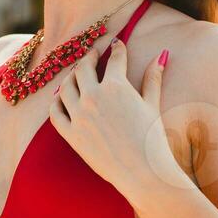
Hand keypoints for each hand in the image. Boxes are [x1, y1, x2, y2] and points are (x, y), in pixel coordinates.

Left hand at [49, 40, 172, 200]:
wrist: (142, 172)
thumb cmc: (152, 139)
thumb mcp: (152, 104)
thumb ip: (153, 78)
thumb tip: (162, 55)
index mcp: (116, 86)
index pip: (115, 59)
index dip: (118, 49)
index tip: (117, 45)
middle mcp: (93, 96)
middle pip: (84, 68)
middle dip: (89, 57)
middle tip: (93, 55)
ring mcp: (78, 115)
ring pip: (66, 86)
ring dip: (71, 76)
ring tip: (77, 74)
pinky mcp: (70, 134)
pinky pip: (56, 112)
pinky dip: (56, 102)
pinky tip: (61, 98)